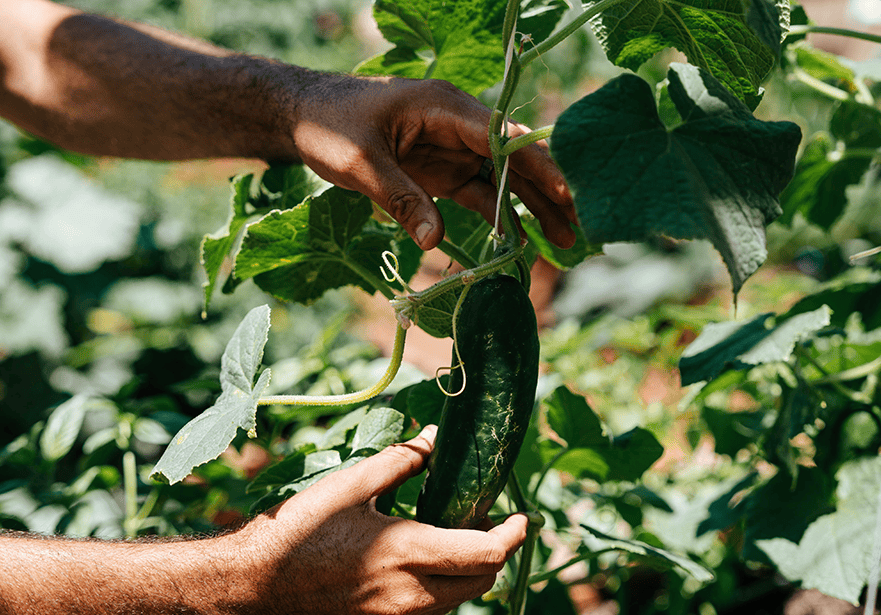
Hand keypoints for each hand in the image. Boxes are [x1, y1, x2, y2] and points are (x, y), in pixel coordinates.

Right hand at [228, 426, 528, 614]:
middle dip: (496, 555)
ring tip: (454, 535)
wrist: (245, 590)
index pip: (488, 556)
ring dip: (467, 572)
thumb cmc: (293, 531)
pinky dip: (438, 585)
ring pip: (454, 599)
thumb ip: (401, 462)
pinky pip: (426, 609)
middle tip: (491, 522)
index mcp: (408, 555)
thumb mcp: (350, 486)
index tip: (523, 517)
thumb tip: (435, 440)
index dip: (513, 536)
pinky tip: (417, 557)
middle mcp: (409, 595)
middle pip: (481, 583)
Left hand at [291, 75, 576, 250]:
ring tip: (563, 242)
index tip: (563, 195)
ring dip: (531, 209)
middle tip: (577, 229)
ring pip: (503, 180)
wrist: (303, 117)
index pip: (502, 137)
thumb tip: (434, 240)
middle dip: (547, 193)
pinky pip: (479, 194)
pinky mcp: (441, 171)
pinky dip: (501, 216)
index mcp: (444, 107)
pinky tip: (520, 242)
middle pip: (514, 159)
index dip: (536, 166)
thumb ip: (400, 199)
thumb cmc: (329, 126)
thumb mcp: (360, 163)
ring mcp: (451, 149)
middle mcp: (457, 125)